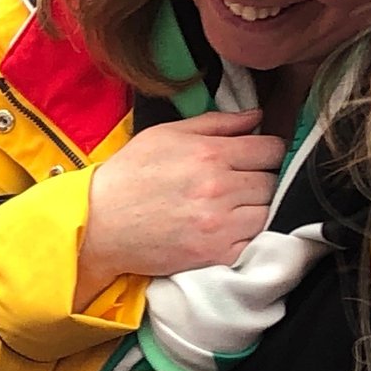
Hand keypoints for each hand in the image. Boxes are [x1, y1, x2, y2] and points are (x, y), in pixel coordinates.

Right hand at [80, 110, 284, 297]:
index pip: (271, 149)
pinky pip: (255, 241)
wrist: (97, 224)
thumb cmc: (127, 177)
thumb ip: (215, 122)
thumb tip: (255, 116)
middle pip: (272, 181)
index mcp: (209, 154)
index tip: (255, 157)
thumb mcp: (164, 135)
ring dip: (255, 208)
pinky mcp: (215, 254)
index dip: (265, 151)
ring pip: (268, 211)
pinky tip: (226, 228)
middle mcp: (219, 188)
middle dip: (259, 179)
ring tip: (232, 206)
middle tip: (237, 183)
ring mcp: (219, 224)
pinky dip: (247, 235)